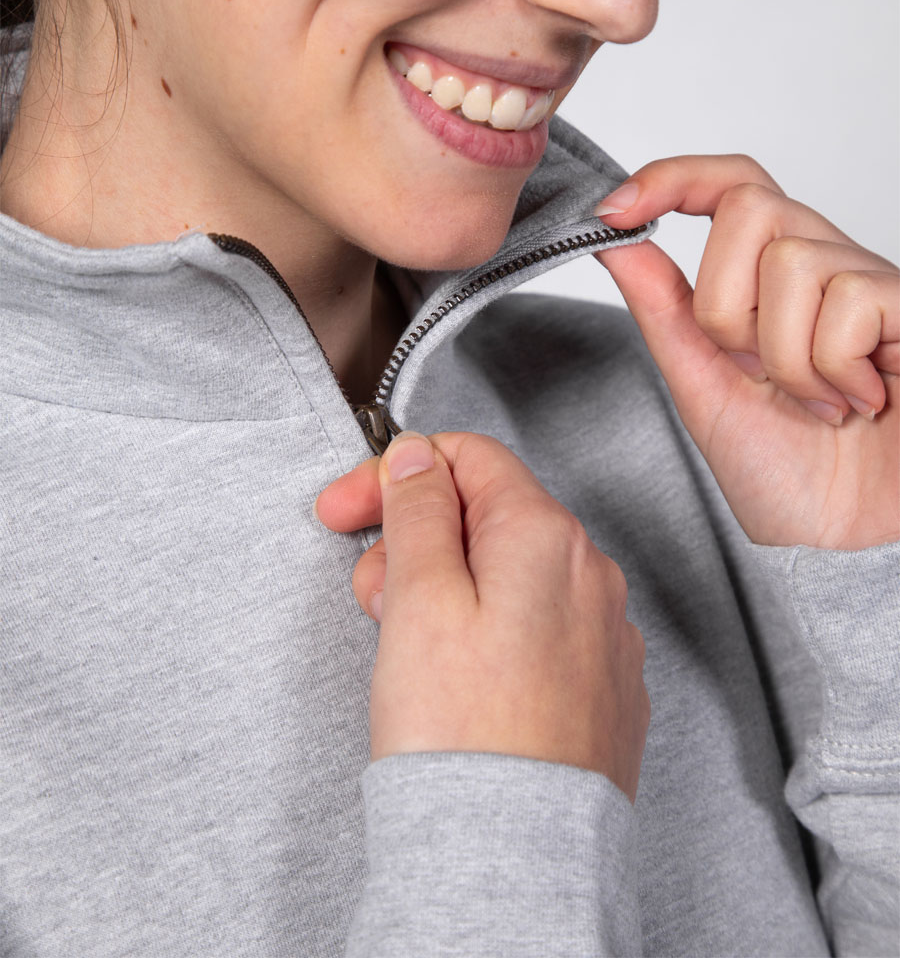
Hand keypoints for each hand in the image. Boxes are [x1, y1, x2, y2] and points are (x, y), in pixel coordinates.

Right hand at [317, 431, 648, 801]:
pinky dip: (487, 630)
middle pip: (486, 516)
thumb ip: (418, 511)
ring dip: (446, 587)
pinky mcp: (598, 684)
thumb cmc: (466, 737)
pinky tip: (455, 678)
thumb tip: (418, 458)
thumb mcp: (419, 600)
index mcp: (546, 538)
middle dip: (416, 540)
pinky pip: (535, 626)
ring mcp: (601, 633)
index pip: (469, 458)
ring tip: (409, 649)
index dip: (396, 474)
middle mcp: (590, 576)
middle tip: (376, 596)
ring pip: (508, 573)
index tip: (350, 508)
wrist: (514, 858)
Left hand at [594, 154, 898, 548]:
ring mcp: (871, 285)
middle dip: (727, 302)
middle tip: (754, 369)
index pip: (730, 185)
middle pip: (751, 205)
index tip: (616, 210)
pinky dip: (834, 369)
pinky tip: (858, 403)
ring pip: (793, 261)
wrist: (843, 544)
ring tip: (816, 402)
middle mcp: (823, 267)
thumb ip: (664, 311)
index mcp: (771, 281)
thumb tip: (615, 242)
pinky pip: (849, 300)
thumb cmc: (788, 475)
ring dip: (785, 354)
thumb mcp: (703, 386)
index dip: (674, 178)